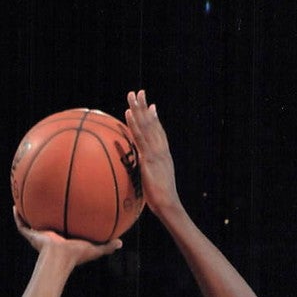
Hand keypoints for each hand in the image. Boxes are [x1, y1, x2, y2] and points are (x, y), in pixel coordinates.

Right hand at [12, 207, 119, 263]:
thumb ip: (107, 246)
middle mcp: (50, 236)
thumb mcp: (94, 248)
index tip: (63, 211)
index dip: (62, 221)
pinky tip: (14, 206)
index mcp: (63, 239)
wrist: (59, 258)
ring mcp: (39, 236)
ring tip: (23, 200)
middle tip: (44, 202)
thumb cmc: (76, 255)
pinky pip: (22, 225)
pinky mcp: (32, 235)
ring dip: (28, 214)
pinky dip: (17, 217)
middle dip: (44, 215)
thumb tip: (121, 243)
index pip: (62, 228)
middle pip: (46, 223)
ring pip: (31, 223)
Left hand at [124, 90, 180, 214]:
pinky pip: (139, 138)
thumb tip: (146, 176)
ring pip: (146, 126)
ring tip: (131, 95)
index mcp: (164, 155)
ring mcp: (155, 152)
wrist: (168, 205)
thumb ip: (151, 175)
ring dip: (138, 109)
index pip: (159, 132)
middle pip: (153, 124)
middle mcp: (161, 150)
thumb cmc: (162, 200)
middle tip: (139, 92)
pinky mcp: (148, 157)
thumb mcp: (157, 184)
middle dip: (145, 107)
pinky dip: (134, 124)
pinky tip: (128, 114)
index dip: (154, 118)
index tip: (150, 106)